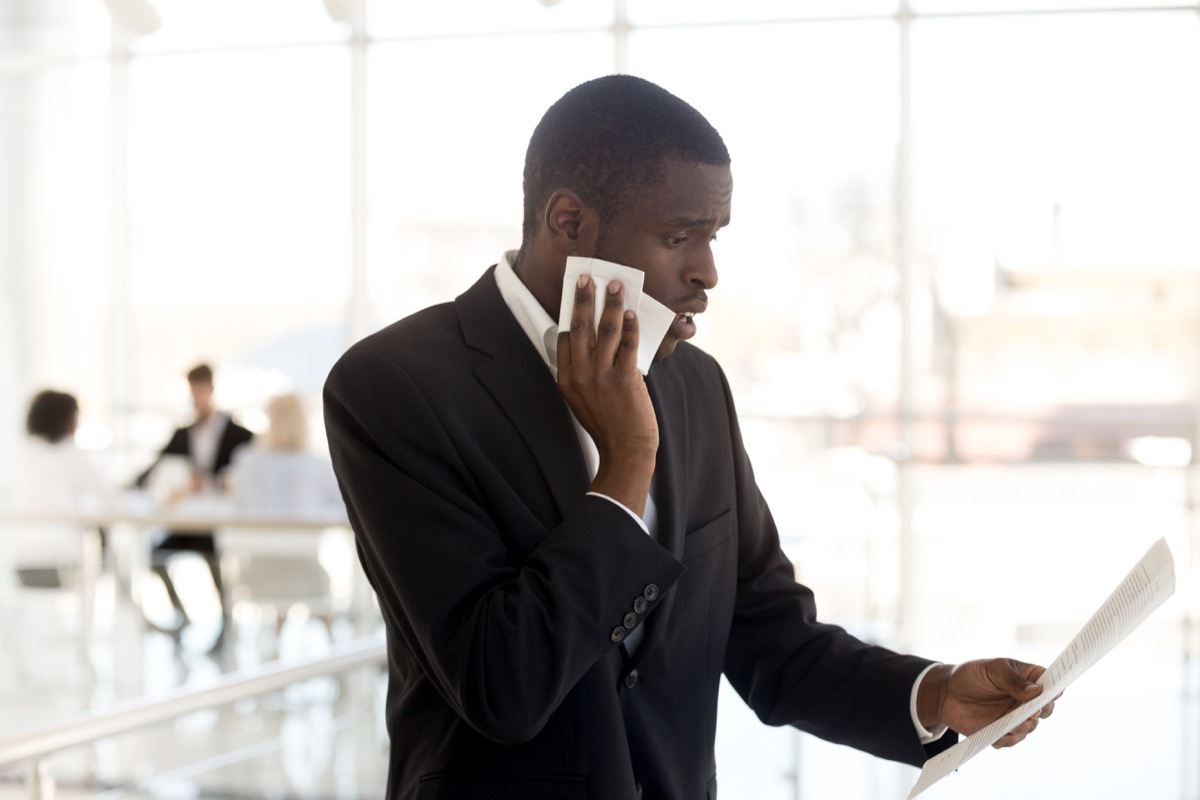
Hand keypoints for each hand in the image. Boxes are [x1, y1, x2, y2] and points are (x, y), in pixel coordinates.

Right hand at [556, 275, 657, 513]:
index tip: (575, 296)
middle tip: (587, 277)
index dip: (570, 315)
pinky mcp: (624, 378)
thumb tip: (592, 344)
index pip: (564, 339)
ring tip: (615, 285)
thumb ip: (582, 375)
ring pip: (604, 330)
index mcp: (566, 380)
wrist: (626, 450)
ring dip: (610, 304)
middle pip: (579, 327)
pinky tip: (630, 313)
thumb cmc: (607, 425)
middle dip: (583, 299)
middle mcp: (580, 375)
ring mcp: (601, 376)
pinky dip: (629, 326)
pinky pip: (626, 343)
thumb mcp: (582, 401)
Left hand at [918, 659, 1057, 748]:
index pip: (1051, 684)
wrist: (946, 693)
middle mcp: (1026, 700)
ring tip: (1014, 723)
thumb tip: (1036, 691)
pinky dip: (1006, 739)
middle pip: (1045, 709)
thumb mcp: (992, 669)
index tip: (1054, 693)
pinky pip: (1011, 740)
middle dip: (1042, 711)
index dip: (1056, 689)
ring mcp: (1016, 717)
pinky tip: (997, 735)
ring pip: (1030, 727)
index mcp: (1028, 679)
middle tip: (1033, 710)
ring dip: (1024, 726)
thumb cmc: (972, 675)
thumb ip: (1012, 679)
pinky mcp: (1003, 732)